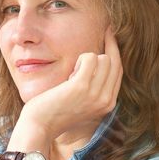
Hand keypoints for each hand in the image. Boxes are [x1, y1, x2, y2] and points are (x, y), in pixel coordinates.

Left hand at [17, 28, 121, 142]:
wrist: (40, 127)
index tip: (109, 35)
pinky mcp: (81, 86)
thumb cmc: (56, 112)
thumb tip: (98, 60)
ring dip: (87, 58)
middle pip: (114, 62)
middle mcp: (106, 100)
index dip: (115, 51)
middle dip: (107, 45)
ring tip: (72, 73)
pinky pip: (90, 58)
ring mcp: (95, 94)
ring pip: (103, 58)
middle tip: (102, 32)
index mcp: (108, 104)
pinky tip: (69, 74)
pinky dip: (80, 60)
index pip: (118, 71)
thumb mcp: (83, 102)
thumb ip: (94, 87)